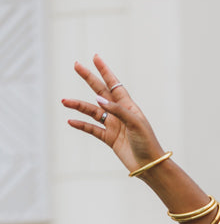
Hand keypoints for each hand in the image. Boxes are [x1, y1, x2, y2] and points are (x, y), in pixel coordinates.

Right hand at [62, 54, 165, 173]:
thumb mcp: (135, 123)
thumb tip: (98, 98)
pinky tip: (71, 121)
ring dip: (79, 106)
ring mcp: (113, 125)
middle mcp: (119, 113)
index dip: (105, 70)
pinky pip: (92, 129)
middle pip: (100, 92)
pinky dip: (82, 125)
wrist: (150, 165)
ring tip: (65, 101)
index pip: (114, 84)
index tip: (95, 57)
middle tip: (77, 65)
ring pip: (92, 111)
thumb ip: (117, 110)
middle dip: (89, 78)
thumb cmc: (147, 142)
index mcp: (128, 106)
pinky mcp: (109, 138)